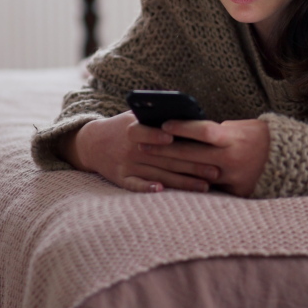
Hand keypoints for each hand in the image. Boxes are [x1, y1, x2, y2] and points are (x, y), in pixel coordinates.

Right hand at [60, 111, 220, 193]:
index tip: (172, 138)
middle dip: (190, 165)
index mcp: (132, 129)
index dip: (156, 136)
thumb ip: (156, 116)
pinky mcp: (122, 179)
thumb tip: (192, 118)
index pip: (144, 132)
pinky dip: (148, 188)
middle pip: (162, 158)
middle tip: (215, 171)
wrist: (93, 144)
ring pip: (157, 174)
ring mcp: (126, 165)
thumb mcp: (134, 116)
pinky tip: (163, 191)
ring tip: (205, 186)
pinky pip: (136, 186)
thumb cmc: (124, 127)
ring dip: (182, 182)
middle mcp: (129, 149)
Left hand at [140, 118, 270, 197]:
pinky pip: (205, 189)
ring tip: (148, 162)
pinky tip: (166, 181)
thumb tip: (185, 129)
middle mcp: (231, 160)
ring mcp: (231, 179)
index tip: (163, 123)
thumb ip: (216, 131)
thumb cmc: (258, 138)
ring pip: (193, 174)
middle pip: (191, 154)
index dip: (183, 127)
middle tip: (142, 144)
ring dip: (169, 168)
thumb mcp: (240, 128)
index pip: (204, 130)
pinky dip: (186, 185)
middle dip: (164, 149)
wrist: (287, 162)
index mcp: (234, 139)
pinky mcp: (233, 193)